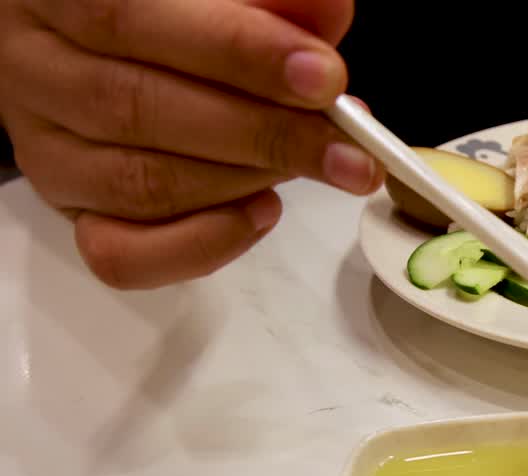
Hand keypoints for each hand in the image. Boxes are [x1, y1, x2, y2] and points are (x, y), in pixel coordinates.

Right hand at [0, 0, 384, 288]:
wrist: (121, 51)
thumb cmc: (176, 17)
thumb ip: (268, 0)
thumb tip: (331, 12)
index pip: (133, 16)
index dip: (237, 51)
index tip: (323, 77)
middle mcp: (34, 68)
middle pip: (140, 107)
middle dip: (266, 132)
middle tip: (348, 147)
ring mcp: (46, 148)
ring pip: (140, 182)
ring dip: (247, 179)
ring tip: (318, 165)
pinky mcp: (71, 211)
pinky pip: (122, 253)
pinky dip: (204, 243)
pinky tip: (262, 211)